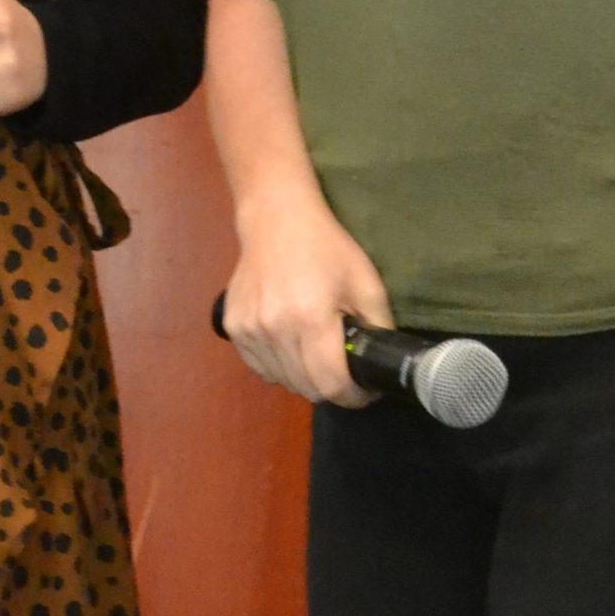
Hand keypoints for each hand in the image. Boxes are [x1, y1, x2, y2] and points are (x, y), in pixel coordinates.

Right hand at [219, 196, 393, 406]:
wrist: (276, 219)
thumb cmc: (326, 248)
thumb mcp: (367, 283)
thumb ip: (378, 327)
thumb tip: (380, 363)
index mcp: (310, 319)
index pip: (331, 385)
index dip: (354, 396)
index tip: (364, 389)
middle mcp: (275, 330)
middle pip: (307, 389)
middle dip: (332, 388)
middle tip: (344, 371)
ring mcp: (249, 330)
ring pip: (282, 381)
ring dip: (304, 378)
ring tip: (315, 354)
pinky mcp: (233, 327)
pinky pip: (260, 368)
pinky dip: (279, 367)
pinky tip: (290, 345)